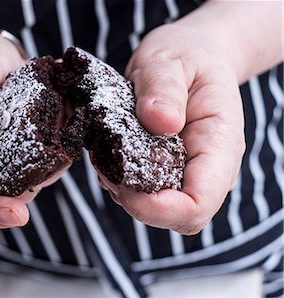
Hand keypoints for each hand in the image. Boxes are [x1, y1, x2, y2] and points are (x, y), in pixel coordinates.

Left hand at [109, 22, 245, 234]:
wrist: (191, 57)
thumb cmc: (186, 56)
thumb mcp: (170, 60)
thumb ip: (164, 89)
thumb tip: (160, 122)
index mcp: (218, 144)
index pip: (197, 203)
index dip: (158, 208)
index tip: (119, 183)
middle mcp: (205, 167)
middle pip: (176, 216)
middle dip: (135, 202)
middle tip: (104, 164)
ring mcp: (187, 171)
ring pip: (157, 209)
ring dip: (124, 192)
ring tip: (105, 155)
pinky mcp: (167, 170)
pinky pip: (145, 193)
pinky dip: (121, 182)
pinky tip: (110, 155)